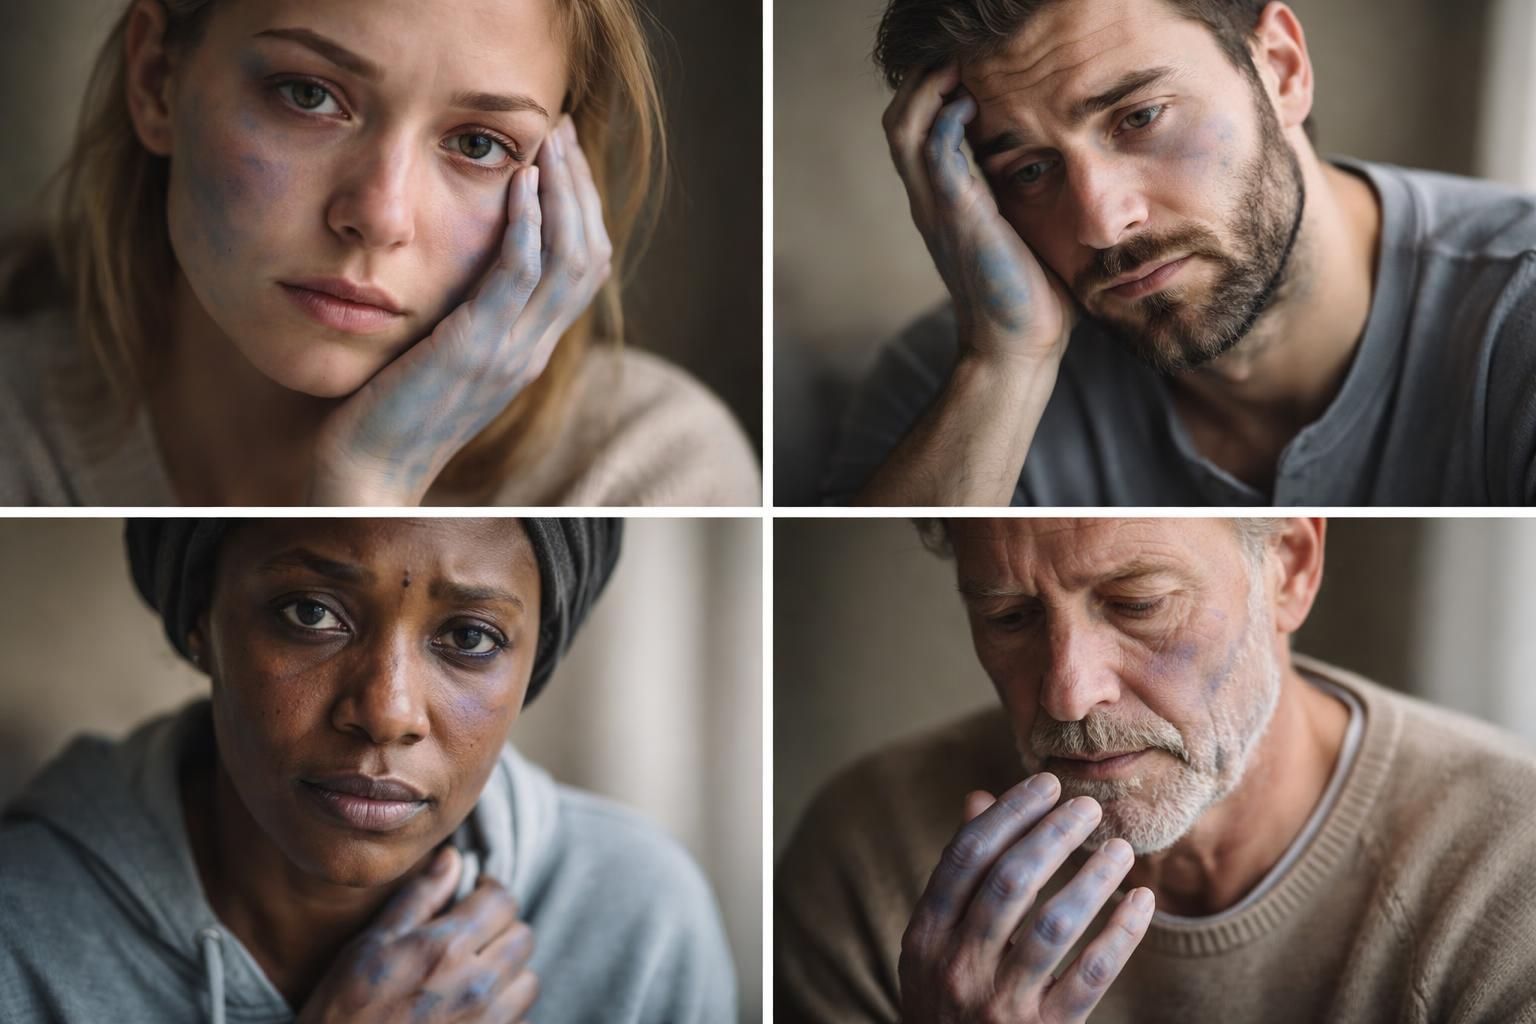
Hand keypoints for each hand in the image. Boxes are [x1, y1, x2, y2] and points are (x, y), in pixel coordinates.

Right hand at [296, 847, 537, 1023]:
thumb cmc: (343, 1012)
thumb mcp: (369, 946)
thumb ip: (419, 898)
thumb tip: (453, 857)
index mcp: (446, 948)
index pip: (503, 900)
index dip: (490, 892)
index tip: (476, 896)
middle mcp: (476, 985)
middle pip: (524, 938)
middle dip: (502, 931)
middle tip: (472, 940)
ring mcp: (488, 1023)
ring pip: (529, 981)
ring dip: (508, 974)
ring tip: (473, 978)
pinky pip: (521, 1022)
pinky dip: (505, 1014)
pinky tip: (470, 1014)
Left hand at [308, 114, 612, 504]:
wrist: (363, 469)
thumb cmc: (386, 410)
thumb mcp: (440, 353)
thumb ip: (463, 312)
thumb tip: (459, 258)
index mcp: (529, 350)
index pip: (584, 269)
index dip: (582, 208)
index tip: (560, 157)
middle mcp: (532, 349)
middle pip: (589, 256)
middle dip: (580, 185)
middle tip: (560, 129)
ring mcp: (511, 351)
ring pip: (570, 258)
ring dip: (563, 191)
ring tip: (546, 141)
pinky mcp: (476, 348)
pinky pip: (521, 275)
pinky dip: (528, 222)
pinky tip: (519, 182)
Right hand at [883, 64, 1074, 367]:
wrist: (1019, 346)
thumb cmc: (1030, 295)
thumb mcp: (1021, 232)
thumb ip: (1021, 197)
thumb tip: (1057, 169)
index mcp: (944, 203)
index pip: (915, 132)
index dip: (930, 93)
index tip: (967, 68)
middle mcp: (931, 202)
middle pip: (898, 122)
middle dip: (921, 80)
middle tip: (956, 56)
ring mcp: (938, 209)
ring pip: (904, 131)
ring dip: (925, 90)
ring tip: (958, 67)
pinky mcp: (959, 217)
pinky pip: (935, 156)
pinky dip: (944, 121)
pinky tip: (970, 103)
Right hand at [898, 773, 1153, 1022]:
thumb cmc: (950, 1004)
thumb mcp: (935, 946)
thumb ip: (959, 877)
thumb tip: (979, 798)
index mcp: (925, 938)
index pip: (965, 857)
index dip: (1008, 814)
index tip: (1045, 785)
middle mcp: (956, 968)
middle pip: (1010, 881)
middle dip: (1054, 835)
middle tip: (1089, 808)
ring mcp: (999, 1005)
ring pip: (1053, 924)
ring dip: (1092, 878)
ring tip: (1121, 849)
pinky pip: (1092, 973)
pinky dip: (1122, 933)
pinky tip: (1140, 901)